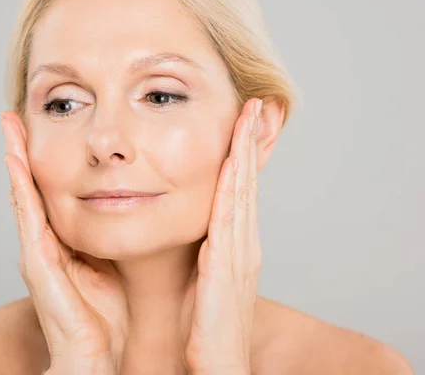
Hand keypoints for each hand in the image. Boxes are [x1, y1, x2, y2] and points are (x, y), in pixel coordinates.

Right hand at [0, 111, 128, 373]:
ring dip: (15, 159)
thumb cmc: (106, 315)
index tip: (41, 128)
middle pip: (29, 188)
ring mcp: (37, 253)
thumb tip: (127, 207)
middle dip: (21, 151)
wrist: (97, 355)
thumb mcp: (111, 263)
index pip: (49, 193)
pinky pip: (28, 218)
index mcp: (62, 243)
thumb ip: (109, 237)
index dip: (42, 162)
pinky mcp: (37, 264)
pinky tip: (16, 162)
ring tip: (10, 126)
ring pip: (23, 195)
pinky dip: (21, 188)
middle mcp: (43, 244)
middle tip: (15, 116)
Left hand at [182, 98, 262, 373]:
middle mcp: (244, 244)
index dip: (241, 156)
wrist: (218, 366)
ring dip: (246, 152)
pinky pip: (229, 218)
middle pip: (246, 183)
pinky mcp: (227, 267)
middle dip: (250, 142)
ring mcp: (240, 254)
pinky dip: (233, 187)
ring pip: (242, 193)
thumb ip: (205, 254)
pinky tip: (232, 161)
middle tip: (255, 103)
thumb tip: (196, 235)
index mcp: (236, 247)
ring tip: (250, 115)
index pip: (239, 192)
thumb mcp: (206, 281)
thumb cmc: (206, 328)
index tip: (242, 122)